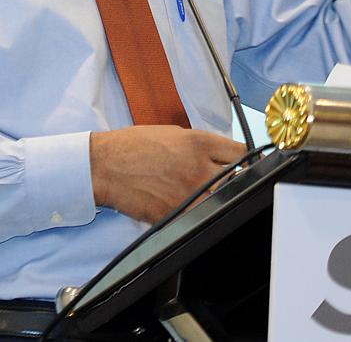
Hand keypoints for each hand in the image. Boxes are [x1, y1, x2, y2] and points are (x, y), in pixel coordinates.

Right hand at [89, 127, 246, 224]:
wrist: (104, 165)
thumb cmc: (134, 146)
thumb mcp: (173, 133)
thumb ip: (202, 145)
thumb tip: (224, 157)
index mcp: (199, 143)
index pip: (242, 153)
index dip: (246, 160)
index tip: (246, 165)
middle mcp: (199, 168)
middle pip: (238, 180)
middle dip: (233, 181)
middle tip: (223, 181)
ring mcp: (189, 194)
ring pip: (221, 201)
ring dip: (216, 198)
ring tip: (200, 193)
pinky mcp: (176, 214)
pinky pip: (199, 217)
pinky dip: (196, 213)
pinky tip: (183, 204)